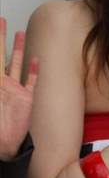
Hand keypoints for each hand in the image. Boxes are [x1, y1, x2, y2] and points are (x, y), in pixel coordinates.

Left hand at [0, 18, 38, 161]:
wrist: (3, 144)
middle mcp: (1, 83)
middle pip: (0, 54)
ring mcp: (14, 90)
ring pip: (16, 63)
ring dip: (18, 48)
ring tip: (18, 32)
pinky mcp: (26, 99)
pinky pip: (31, 81)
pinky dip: (33, 70)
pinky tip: (36, 60)